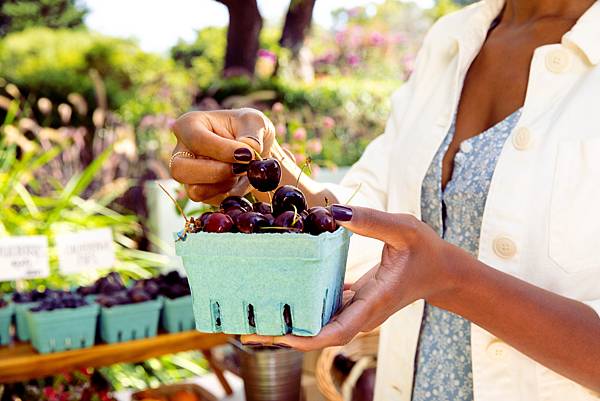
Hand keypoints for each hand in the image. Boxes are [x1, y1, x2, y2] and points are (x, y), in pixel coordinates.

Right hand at [170, 108, 275, 204]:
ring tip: (241, 171)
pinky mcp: (199, 192)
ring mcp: (188, 175)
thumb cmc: (248, 129)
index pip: (197, 139)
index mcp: (189, 125)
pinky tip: (239, 181)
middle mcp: (181, 151)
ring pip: (195, 191)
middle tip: (241, 168)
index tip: (247, 155)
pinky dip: (230, 194)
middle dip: (216, 173)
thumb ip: (252, 133)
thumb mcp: (255, 121)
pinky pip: (211, 201)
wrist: (253, 151)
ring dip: (225, 184)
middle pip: (181, 170)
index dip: (223, 150)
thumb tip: (249, 149)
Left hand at [242, 205, 459, 350]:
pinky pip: (327, 312)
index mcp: (373, 303)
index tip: (279, 335)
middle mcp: (362, 314)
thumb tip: (333, 213)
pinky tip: (284, 299)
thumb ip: (371, 221)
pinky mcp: (356, 302)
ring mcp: (358, 311)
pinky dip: (305, 310)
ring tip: (256, 318)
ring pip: (321, 327)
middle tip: (249, 329)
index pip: (337, 331)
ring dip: (291, 326)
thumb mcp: (403, 229)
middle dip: (287, 336)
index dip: (307, 337)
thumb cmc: (425, 251)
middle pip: (320, 335)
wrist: (442, 271)